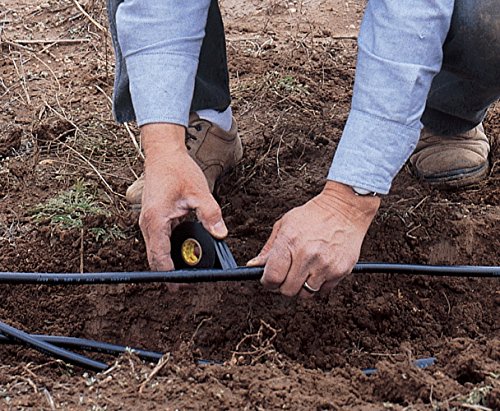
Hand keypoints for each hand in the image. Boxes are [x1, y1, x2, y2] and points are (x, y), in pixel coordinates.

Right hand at [139, 124, 227, 289]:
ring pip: (156, 252)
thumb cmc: (178, 170)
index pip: (160, 258)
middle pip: (155, 260)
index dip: (171, 276)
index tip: (183, 286)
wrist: (163, 154)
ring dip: (169, 263)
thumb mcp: (199, 192)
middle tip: (188, 284)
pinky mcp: (152, 220)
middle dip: (170, 274)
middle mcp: (147, 225)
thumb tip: (221, 235)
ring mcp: (148, 223)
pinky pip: (158, 242)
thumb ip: (210, 215)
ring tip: (189, 271)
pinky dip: (169, 251)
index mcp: (156, 221)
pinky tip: (185, 252)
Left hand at [247, 181, 379, 296]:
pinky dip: (318, 285)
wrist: (345, 209)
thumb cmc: (313, 215)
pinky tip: (319, 269)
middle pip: (287, 290)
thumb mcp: (285, 224)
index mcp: (289, 242)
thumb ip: (269, 248)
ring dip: (302, 287)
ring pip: (305, 294)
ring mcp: (325, 265)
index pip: (272, 277)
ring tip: (304, 271)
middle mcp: (307, 255)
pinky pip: (323, 291)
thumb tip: (253, 266)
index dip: (268, 282)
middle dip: (283, 286)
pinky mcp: (340, 271)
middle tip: (287, 276)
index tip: (269, 280)